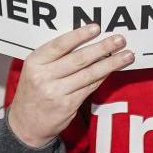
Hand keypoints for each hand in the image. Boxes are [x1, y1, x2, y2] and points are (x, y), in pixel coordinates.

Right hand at [8, 24, 134, 147]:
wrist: (26, 124)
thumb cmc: (33, 90)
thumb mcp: (34, 68)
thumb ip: (53, 55)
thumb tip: (85, 38)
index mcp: (34, 62)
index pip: (59, 45)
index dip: (79, 35)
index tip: (96, 27)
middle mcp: (44, 77)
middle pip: (79, 59)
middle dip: (102, 48)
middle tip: (119, 39)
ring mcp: (57, 92)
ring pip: (89, 74)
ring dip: (110, 64)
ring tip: (126, 55)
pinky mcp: (68, 105)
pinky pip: (90, 87)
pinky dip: (103, 77)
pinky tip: (113, 69)